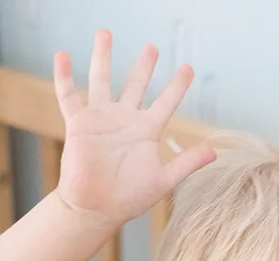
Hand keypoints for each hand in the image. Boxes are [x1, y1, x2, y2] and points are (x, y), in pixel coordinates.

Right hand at [52, 30, 215, 226]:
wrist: (96, 208)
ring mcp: (101, 120)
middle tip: (152, 47)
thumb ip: (186, 163)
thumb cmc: (128, 199)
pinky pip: (68, 95)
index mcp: (145, 132)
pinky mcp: (79, 124)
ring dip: (103, 57)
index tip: (188, 68)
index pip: (166, 102)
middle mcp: (124, 121)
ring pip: (101, 80)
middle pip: (135, 85)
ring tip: (105, 33)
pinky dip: (64, 76)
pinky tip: (62, 55)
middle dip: (144, 66)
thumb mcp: (163, 180)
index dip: (177, 85)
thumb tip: (215, 153)